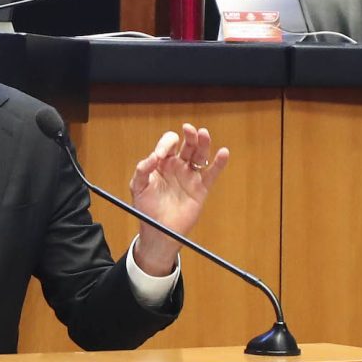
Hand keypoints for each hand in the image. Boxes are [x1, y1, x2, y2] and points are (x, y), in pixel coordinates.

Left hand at [129, 123, 228, 274]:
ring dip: (203, 143)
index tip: (160, 156)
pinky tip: (223, 152)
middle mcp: (177, 166)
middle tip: (188, 129)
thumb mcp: (137, 188)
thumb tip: (152, 158)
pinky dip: (219, 163)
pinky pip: (212, 173)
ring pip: (200, 155)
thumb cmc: (146, 209)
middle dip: (189, 136)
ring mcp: (190, 176)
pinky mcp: (201, 188)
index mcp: (162, 163)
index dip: (164, 145)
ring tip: (204, 134)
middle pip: (187, 145)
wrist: (158, 231)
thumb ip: (142, 171)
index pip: (167, 145)